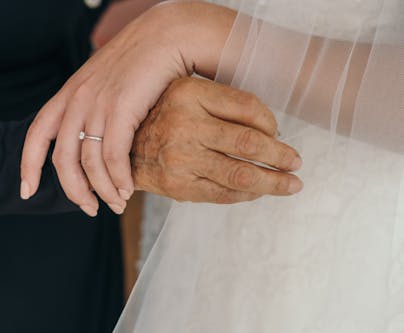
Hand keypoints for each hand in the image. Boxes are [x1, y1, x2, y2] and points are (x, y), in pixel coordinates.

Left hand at [20, 2, 236, 215]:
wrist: (166, 36)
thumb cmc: (140, 63)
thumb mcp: (105, 82)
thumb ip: (93, 108)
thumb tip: (96, 140)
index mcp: (69, 94)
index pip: (36, 134)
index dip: (27, 166)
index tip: (26, 191)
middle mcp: (78, 100)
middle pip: (62, 159)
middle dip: (73, 191)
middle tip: (89, 210)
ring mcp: (98, 104)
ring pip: (89, 163)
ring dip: (103, 191)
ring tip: (117, 204)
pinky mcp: (122, 109)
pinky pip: (113, 156)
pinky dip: (119, 179)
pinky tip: (128, 189)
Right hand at [132, 77, 303, 202]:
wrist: (123, 150)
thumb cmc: (162, 119)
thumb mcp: (186, 94)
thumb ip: (223, 103)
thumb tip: (271, 128)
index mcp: (188, 93)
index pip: (247, 107)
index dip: (272, 122)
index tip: (279, 134)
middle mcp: (184, 124)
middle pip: (248, 143)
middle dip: (281, 156)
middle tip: (297, 163)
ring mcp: (181, 158)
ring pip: (241, 174)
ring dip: (274, 182)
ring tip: (292, 185)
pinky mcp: (179, 186)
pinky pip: (224, 194)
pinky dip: (248, 194)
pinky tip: (260, 191)